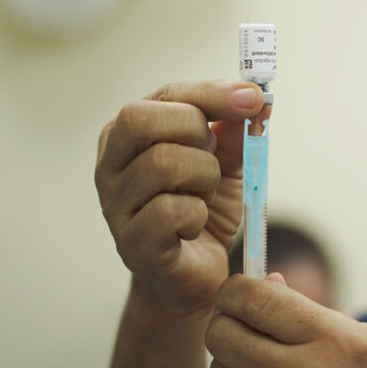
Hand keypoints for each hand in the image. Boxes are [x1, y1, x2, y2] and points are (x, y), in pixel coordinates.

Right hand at [94, 80, 269, 314]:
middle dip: (196, 135)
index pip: (167, 95)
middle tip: (211, 159)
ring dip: (204, 178)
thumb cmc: (203, 208)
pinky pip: (170, 211)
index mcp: (128, 133)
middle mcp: (109, 163)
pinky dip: (197, 215)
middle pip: (142, 119)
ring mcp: (114, 204)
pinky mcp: (131, 242)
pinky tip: (194, 225)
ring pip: (163, 163)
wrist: (197, 273)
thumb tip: (257, 96)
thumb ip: (236, 128)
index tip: (253, 98)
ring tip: (204, 195)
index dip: (213, 94)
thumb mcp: (225, 161)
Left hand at [207, 274, 366, 367]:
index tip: (238, 289)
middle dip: (225, 320)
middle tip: (240, 319)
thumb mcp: (360, 333)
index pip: (255, 300)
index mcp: (328, 338)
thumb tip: (266, 280)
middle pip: (223, 335)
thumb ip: (308, 308)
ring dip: (232, 358)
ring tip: (260, 356)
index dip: (236, 288)